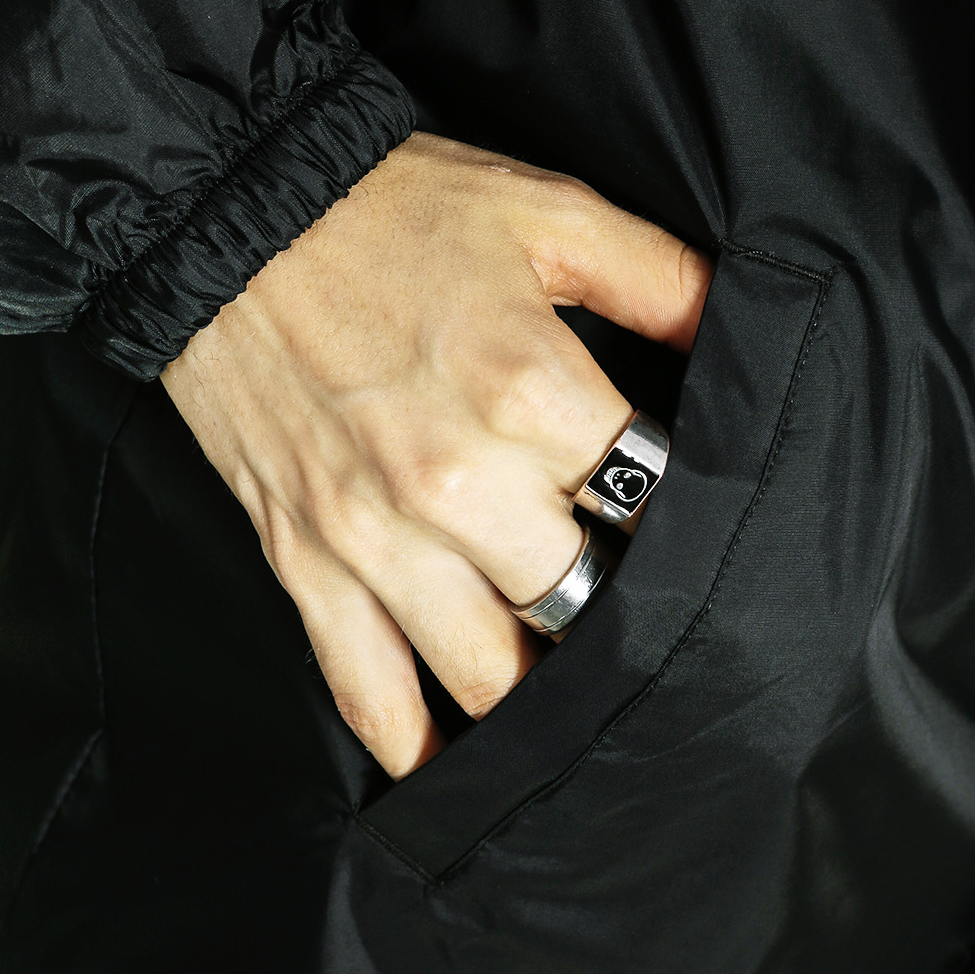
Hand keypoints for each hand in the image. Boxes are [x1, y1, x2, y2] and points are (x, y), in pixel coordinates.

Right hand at [162, 133, 710, 778]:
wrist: (227, 214)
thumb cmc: (389, 207)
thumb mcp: (548, 211)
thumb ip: (663, 280)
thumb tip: (747, 338)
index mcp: (528, 388)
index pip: (654, 506)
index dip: (689, 525)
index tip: (699, 537)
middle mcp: (453, 479)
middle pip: (579, 603)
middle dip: (618, 614)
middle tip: (641, 617)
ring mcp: (370, 531)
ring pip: (486, 671)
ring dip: (537, 698)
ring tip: (572, 706)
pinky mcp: (303, 556)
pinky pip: (363, 683)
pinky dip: (410, 740)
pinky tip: (447, 766)